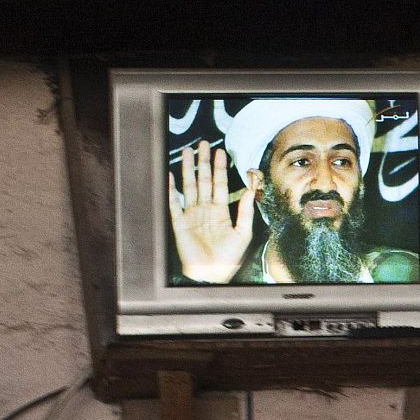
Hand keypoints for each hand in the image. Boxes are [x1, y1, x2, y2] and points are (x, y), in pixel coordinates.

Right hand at [167, 140, 256, 282]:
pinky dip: (171, 189)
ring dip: (188, 169)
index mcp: (220, 212)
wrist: (212, 274)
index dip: (220, 168)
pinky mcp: (179, 223)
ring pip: (189, 186)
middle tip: (203, 144)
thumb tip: (249, 190)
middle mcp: (205, 210)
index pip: (220, 184)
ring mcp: (191, 215)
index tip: (221, 152)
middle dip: (203, 162)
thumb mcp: (243, 233)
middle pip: (203, 180)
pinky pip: (173, 203)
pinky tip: (170, 176)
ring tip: (187, 152)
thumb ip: (245, 211)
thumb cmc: (228, 259)